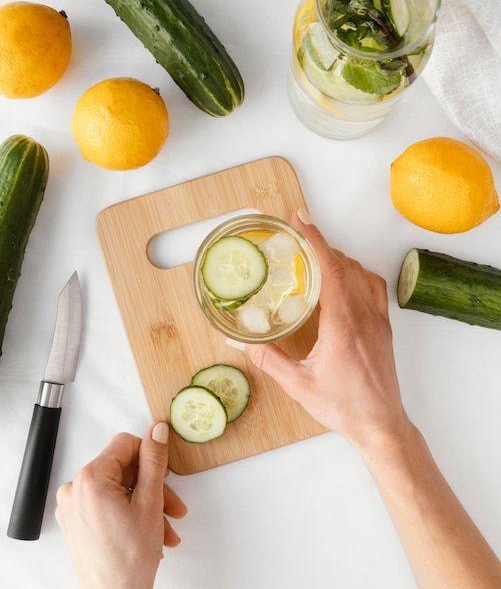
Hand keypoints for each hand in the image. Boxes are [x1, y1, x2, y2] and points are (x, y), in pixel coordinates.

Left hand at [56, 422, 186, 588]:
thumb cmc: (128, 560)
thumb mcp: (150, 501)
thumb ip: (154, 460)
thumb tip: (156, 431)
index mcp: (89, 479)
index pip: (124, 444)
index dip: (150, 455)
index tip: (165, 469)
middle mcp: (74, 490)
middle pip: (123, 470)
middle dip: (153, 488)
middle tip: (173, 506)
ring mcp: (73, 508)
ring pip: (119, 490)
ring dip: (146, 505)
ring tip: (165, 527)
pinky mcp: (76, 522)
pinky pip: (108, 505)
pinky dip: (130, 514)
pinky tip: (150, 531)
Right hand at [230, 209, 409, 452]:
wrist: (380, 424)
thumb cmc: (343, 407)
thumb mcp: (298, 384)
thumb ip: (268, 359)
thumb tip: (240, 342)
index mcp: (343, 324)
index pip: (331, 269)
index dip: (315, 240)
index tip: (301, 220)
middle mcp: (364, 316)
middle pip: (345, 265)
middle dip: (321, 245)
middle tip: (299, 236)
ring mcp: (378, 321)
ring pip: (362, 274)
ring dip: (340, 259)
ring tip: (317, 257)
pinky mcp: (384, 328)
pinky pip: (374, 288)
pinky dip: (357, 274)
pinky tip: (344, 281)